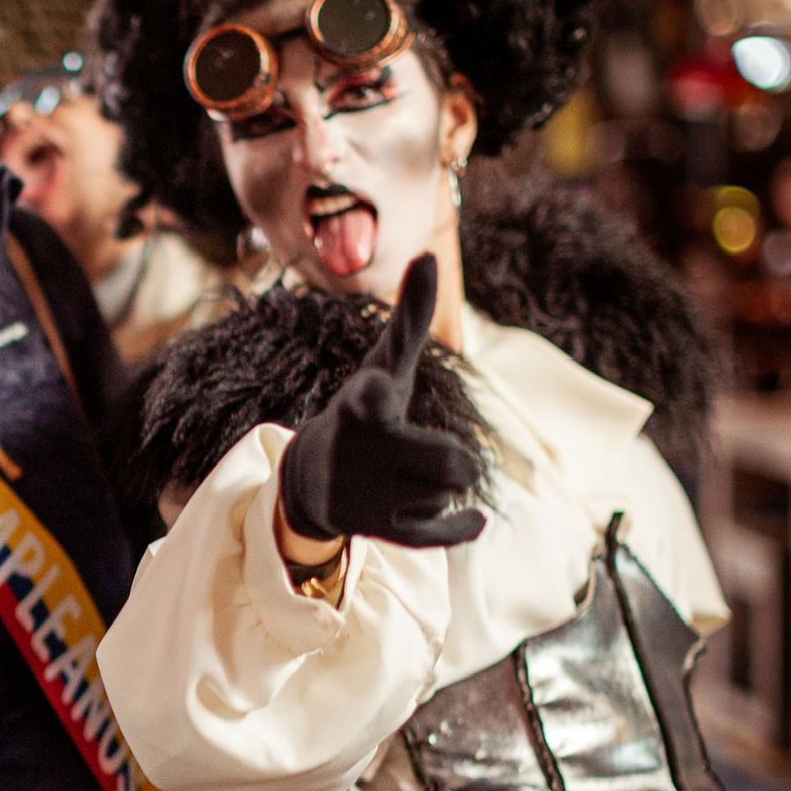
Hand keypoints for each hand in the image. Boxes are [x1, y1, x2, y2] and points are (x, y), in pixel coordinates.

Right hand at [278, 254, 484, 549]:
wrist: (314, 480)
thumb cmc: (363, 413)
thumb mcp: (385, 364)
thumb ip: (411, 316)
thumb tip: (430, 255)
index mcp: (364, 407)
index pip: (369, 396)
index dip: (374, 390)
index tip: (373, 384)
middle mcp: (367, 452)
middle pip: (450, 462)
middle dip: (454, 459)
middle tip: (436, 454)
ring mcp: (375, 495)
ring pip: (450, 493)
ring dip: (447, 485)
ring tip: (415, 477)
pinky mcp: (383, 530)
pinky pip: (437, 536)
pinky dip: (459, 528)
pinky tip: (475, 519)